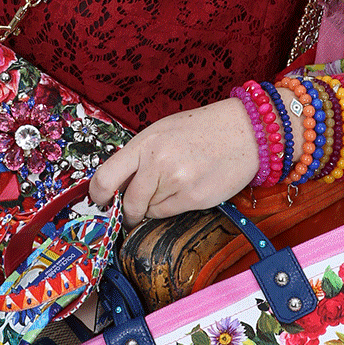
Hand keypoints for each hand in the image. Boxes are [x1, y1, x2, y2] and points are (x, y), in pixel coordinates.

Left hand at [88, 98, 258, 227]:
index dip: (98, 195)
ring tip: (172, 185)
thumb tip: (115, 185)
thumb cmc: (202, 130)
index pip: (106, 177)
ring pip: (148, 210)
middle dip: (128, 210)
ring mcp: (177, 181)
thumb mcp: (162, 132)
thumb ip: (138, 156)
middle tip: (132, 209)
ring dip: (153, 205)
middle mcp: (158, 162)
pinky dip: (170, 208)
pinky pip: (167, 214)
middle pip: (128, 202)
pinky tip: (184, 190)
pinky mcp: (194, 198)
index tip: (100, 201)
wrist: (246, 131)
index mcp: (145, 143)